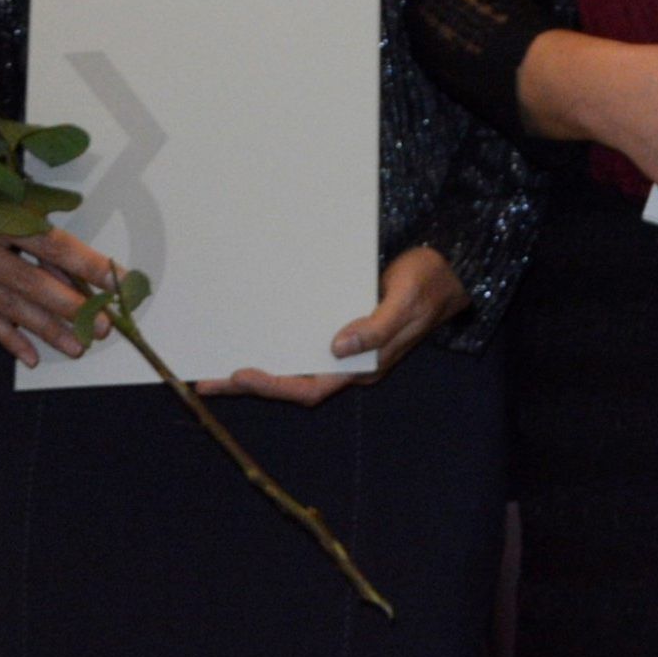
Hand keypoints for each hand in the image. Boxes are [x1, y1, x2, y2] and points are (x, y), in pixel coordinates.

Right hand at [0, 172, 121, 368]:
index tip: (119, 283)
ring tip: (76, 346)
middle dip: (70, 308)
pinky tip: (31, 355)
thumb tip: (82, 280)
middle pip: (29, 283)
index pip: (49, 246)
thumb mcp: (16, 199)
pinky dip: (8, 338)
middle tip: (102, 326)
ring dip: (45, 330)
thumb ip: (45, 237)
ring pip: (7, 308)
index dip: (87, 266)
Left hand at [208, 246, 468, 403]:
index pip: (312, 387)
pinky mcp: (344, 331)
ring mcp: (346, 350)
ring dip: (258, 371)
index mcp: (366, 367)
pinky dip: (276, 347)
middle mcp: (351, 365)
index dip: (275, 385)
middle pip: (294, 384)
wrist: (449, 269)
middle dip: (252, 385)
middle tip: (208, 380)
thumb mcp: (405, 300)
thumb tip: (336, 347)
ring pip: (294, 368)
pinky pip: (302, 347)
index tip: (242, 374)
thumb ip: (376, 327)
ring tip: (218, 369)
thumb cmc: (428, 282)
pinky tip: (256, 338)